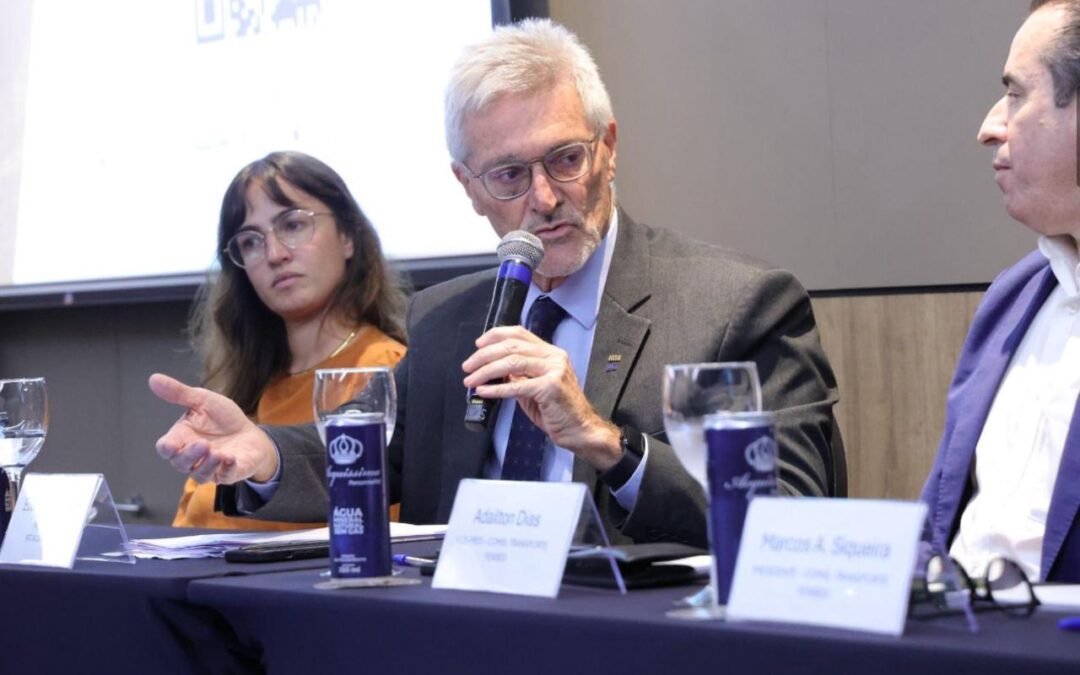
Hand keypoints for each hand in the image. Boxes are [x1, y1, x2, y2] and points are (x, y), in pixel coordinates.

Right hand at [148, 373, 278, 483]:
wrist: (251, 433)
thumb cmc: (223, 418)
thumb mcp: (203, 400)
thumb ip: (179, 394)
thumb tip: (153, 378)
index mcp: (182, 438)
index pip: (166, 448)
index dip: (166, 448)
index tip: (171, 445)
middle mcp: (193, 457)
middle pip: (180, 464)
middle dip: (190, 456)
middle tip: (203, 444)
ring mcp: (210, 467)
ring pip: (200, 475)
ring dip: (207, 465)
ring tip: (218, 453)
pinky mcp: (229, 473)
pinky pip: (224, 477)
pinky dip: (226, 469)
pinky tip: (231, 458)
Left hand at [461, 326, 620, 470]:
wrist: (580, 430)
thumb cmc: (559, 411)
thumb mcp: (536, 387)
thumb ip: (519, 375)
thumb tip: (496, 368)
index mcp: (551, 353)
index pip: (520, 333)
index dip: (495, 335)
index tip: (478, 344)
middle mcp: (554, 357)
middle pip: (511, 346)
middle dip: (484, 355)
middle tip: (467, 366)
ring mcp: (554, 371)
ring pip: (511, 363)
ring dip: (486, 371)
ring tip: (470, 380)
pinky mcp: (550, 388)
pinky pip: (516, 386)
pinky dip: (496, 388)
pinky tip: (483, 391)